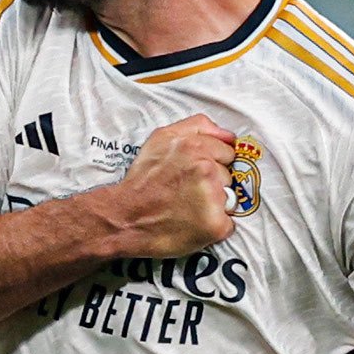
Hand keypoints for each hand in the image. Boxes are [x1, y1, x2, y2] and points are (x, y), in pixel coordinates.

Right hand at [112, 114, 236, 256]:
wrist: (124, 218)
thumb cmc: (142, 181)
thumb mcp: (162, 138)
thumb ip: (197, 127)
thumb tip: (227, 135)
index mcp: (196, 148)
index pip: (227, 152)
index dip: (212, 163)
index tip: (194, 174)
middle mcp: (206, 170)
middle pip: (229, 176)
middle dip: (213, 183)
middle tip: (187, 191)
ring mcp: (212, 198)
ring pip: (229, 199)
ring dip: (214, 204)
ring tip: (188, 207)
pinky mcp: (215, 225)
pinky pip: (228, 223)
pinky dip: (214, 226)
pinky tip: (194, 223)